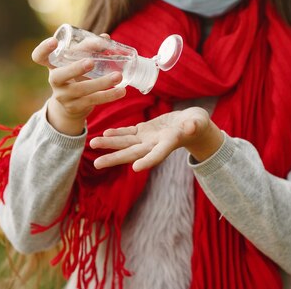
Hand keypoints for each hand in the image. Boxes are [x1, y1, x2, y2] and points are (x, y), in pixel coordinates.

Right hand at [31, 35, 126, 135]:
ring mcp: (63, 96)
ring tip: (118, 76)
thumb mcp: (77, 62)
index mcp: (52, 66)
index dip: (43, 49)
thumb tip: (105, 37)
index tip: (54, 41)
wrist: (71, 106)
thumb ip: (88, 49)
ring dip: (102, 83)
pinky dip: (109, 95)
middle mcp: (54, 81)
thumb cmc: (76, 76)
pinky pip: (93, 101)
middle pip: (59, 76)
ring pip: (81, 90)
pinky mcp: (75, 107)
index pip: (39, 57)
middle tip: (91, 62)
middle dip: (75, 69)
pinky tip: (121, 91)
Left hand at [90, 107, 223, 171]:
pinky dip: (117, 133)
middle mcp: (155, 145)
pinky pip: (129, 132)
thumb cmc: (197, 123)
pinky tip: (105, 133)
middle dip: (115, 158)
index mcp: (168, 144)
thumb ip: (194, 125)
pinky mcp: (145, 130)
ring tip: (93, 143)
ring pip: (126, 143)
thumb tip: (191, 126)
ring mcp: (148, 138)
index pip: (158, 154)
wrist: (192, 124)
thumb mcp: (197, 123)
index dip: (148, 161)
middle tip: (97, 164)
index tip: (135, 168)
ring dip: (110, 144)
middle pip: (133, 153)